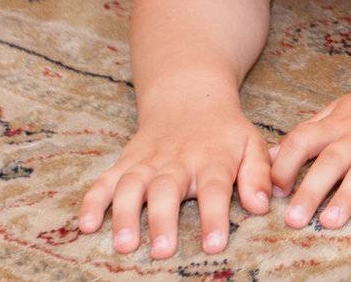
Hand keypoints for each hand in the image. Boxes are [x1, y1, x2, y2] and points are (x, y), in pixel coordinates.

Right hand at [78, 103, 271, 257]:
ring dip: (125, 214)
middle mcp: (178, 161)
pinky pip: (104, 180)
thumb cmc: (225, 133)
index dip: (214, 216)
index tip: (214, 245)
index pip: (215, 188)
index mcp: (213, 159)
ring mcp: (147, 161)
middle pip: (167, 188)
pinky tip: (86, 225)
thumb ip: (258, 175)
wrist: (189, 98)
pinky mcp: (125, 163)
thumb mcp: (252, 144)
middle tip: (162, 251)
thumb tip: (263, 206)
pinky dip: (92, 201)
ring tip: (125, 245)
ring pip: (131, 185)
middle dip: (162, 219)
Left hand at [269, 63, 350, 229]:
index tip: (272, 191)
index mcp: (340, 123)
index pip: (304, 140)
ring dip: (349, 195)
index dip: (285, 165)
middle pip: (333, 160)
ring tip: (331, 221)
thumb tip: (272, 155)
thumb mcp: (342, 108)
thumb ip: (309, 130)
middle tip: (293, 220)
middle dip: (312, 189)